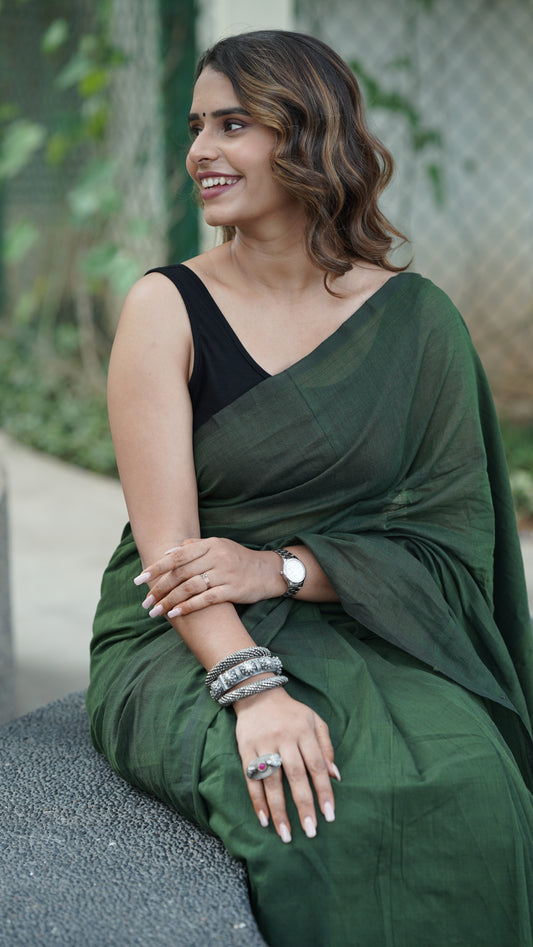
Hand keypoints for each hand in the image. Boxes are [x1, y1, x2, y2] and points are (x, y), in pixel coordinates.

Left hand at [134, 537, 282, 617]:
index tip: (140, 579)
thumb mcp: (218, 546)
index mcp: (210, 544)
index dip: (157, 567)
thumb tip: (168, 551)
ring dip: (170, 600)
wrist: (267, 571)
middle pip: (180, 573)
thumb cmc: (237, 559)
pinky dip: (188, 607)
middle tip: (146, 601)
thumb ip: (194, 546)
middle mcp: (216, 557)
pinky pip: (206, 599)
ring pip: (190, 587)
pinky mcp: (232, 590)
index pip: (177, 555)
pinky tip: (175, 613)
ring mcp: (225, 574)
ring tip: (156, 611)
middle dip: (160, 588)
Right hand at [234, 687, 340, 842]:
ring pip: (272, 781)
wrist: (257, 693)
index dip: (324, 791)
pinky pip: (251, 778)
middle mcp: (284, 738)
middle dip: (304, 805)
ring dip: (279, 810)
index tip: (329, 816)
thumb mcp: (314, 720)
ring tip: (286, 835)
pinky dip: (257, 800)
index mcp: (304, 732)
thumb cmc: (291, 712)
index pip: (317, 766)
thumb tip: (336, 776)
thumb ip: (326, 747)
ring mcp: (263, 744)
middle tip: (310, 831)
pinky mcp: (246, 749)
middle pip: (296, 776)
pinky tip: (264, 819)